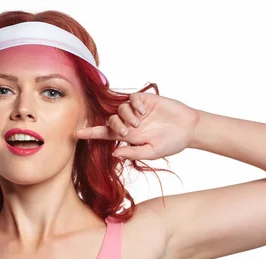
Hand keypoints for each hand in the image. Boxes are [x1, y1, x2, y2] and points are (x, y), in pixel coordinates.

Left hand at [74, 93, 199, 159]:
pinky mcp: (145, 100)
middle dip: (114, 125)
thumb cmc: (171, 143)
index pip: (105, 134)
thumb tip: (114, 152)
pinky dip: (134, 104)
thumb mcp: (152, 152)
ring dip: (126, 115)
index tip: (77, 134)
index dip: (91, 133)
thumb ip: (133, 152)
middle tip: (127, 131)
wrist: (189, 129)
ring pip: (119, 109)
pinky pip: (132, 99)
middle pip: (110, 121)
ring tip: (139, 122)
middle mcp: (130, 123)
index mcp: (129, 137)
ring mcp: (137, 111)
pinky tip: (143, 110)